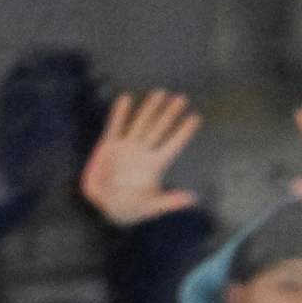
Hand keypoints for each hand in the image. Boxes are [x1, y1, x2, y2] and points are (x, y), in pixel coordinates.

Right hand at [80, 90, 200, 225]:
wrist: (105, 207)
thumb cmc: (131, 209)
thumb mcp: (153, 206)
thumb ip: (172, 201)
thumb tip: (194, 199)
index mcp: (155, 166)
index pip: (173, 145)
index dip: (184, 132)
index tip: (196, 118)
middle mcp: (143, 153)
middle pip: (159, 129)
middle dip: (170, 113)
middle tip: (181, 98)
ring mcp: (127, 148)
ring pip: (141, 123)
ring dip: (149, 109)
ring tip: (160, 93)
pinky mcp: (109, 146)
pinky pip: (115, 126)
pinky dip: (120, 114)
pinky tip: (126, 99)